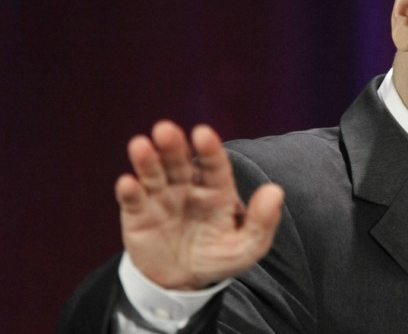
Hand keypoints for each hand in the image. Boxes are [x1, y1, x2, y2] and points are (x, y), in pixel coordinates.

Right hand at [115, 120, 283, 289]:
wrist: (182, 281)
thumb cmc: (218, 256)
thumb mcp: (246, 247)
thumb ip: (263, 222)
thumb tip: (276, 191)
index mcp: (216, 189)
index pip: (215, 165)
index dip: (210, 149)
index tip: (203, 133)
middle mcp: (187, 186)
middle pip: (179, 161)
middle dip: (173, 145)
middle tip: (165, 129)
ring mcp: (161, 197)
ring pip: (153, 173)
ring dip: (146, 159)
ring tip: (141, 145)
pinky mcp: (138, 214)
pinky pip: (133, 199)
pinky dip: (129, 190)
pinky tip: (128, 182)